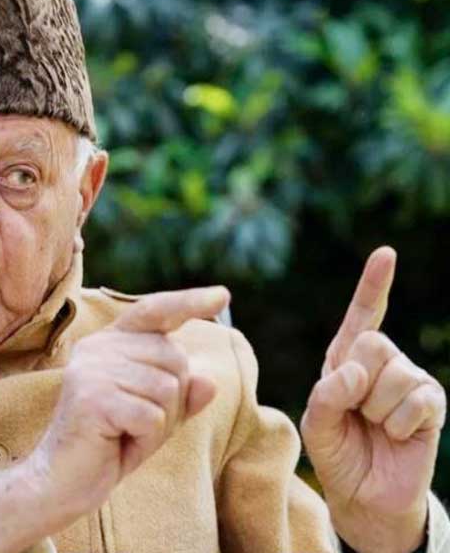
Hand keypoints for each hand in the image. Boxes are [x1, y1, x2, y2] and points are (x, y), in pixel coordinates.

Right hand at [0, 286, 229, 552]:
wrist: (61, 482)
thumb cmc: (109, 444)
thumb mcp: (155, 416)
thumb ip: (180, 395)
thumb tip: (208, 380)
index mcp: (109, 342)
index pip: (154, 312)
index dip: (188, 302)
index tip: (222, 295)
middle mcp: (98, 347)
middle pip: (174, 359)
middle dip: (173, 399)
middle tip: (138, 422)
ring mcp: (92, 369)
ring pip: (167, 388)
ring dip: (159, 422)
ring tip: (126, 432)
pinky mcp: (92, 398)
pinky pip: (153, 416)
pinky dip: (146, 437)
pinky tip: (117, 441)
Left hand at [300, 247, 446, 552]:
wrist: (364, 495)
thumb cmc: (337, 452)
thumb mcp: (317, 423)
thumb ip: (327, 394)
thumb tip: (356, 371)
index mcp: (346, 360)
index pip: (362, 316)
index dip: (374, 286)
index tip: (386, 253)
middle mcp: (381, 363)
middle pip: (372, 342)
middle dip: (357, 383)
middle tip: (356, 412)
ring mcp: (409, 381)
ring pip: (393, 374)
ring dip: (376, 409)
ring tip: (374, 426)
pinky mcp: (432, 404)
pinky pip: (416, 398)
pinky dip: (398, 422)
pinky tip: (396, 434)